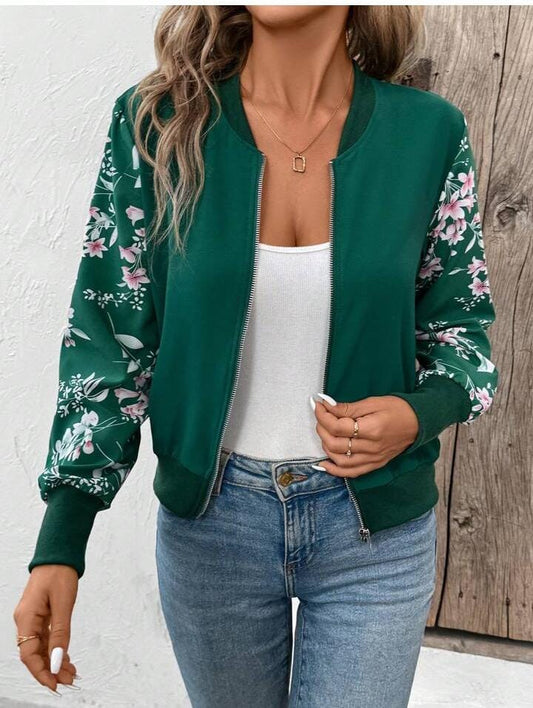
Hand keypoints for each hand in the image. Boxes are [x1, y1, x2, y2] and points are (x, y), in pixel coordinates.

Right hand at [13, 565, 80, 695]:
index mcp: (26, 618)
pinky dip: (56, 648)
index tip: (54, 684)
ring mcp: (32, 618)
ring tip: (71, 673)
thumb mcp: (63, 604)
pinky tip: (66, 658)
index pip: (29, 654)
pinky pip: (46, 637)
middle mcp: (26, 620)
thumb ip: (60, 633)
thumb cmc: (59, 573)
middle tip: (68, 680)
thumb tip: (57, 659)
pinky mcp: (41, 615)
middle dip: (50, 669)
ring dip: (55, 661)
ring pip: (41, 647)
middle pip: (35, 653)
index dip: (41, 672)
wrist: (59, 554)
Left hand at [311, 393, 418, 477]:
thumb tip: (327, 406)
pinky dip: (335, 470)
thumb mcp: (372, 402)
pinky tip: (324, 464)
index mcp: (372, 429)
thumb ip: (348, 408)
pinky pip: (351, 473)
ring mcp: (373, 459)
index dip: (323, 415)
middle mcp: (371, 448)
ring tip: (324, 432)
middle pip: (336, 444)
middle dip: (322, 429)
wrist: (418, 422)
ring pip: (340, 460)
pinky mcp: (374, 465)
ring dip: (326, 447)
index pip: (338, 427)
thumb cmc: (397, 409)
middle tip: (321, 416)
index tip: (318, 405)